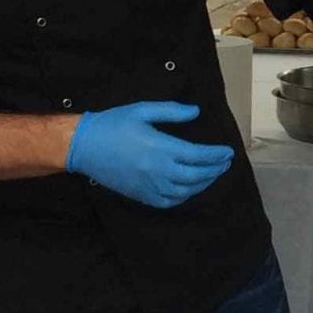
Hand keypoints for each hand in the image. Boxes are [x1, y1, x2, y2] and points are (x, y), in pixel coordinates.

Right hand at [64, 102, 232, 208]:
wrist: (84, 146)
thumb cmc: (113, 124)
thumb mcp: (142, 110)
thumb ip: (172, 111)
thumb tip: (196, 112)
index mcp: (162, 148)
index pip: (199, 156)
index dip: (216, 155)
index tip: (228, 152)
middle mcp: (159, 170)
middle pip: (197, 176)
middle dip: (215, 170)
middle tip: (224, 163)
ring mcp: (150, 186)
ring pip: (186, 191)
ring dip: (203, 184)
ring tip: (212, 175)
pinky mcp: (141, 195)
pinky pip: (169, 202)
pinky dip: (184, 197)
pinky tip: (189, 189)